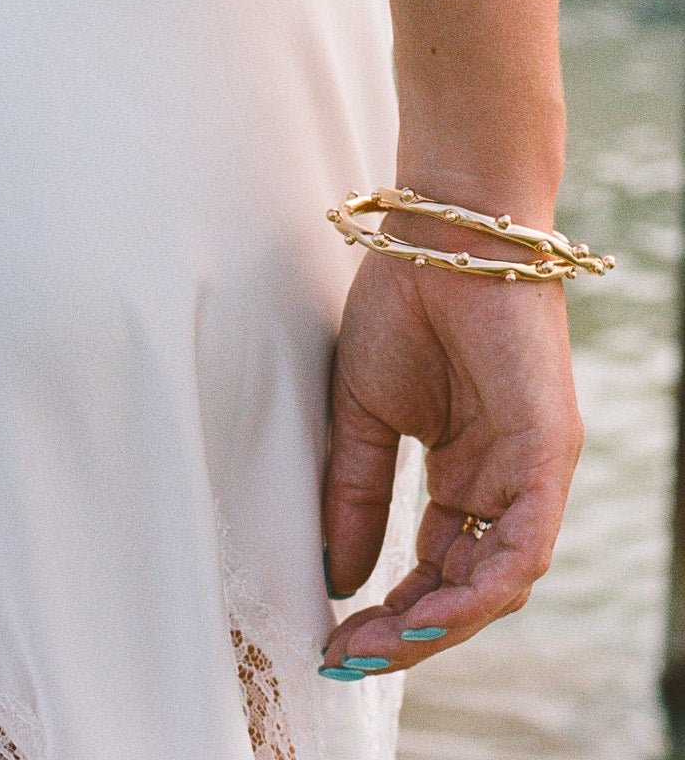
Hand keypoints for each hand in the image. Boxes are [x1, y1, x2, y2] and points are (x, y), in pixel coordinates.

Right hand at [319, 248, 582, 678]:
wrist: (439, 233)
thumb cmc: (404, 302)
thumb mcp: (362, 412)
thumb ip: (355, 493)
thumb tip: (336, 574)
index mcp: (466, 472)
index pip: (437, 567)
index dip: (390, 609)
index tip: (335, 633)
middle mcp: (505, 482)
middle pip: (467, 586)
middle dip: (408, 630)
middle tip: (350, 651)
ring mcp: (533, 471)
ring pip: (499, 580)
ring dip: (440, 623)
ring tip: (379, 642)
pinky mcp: (551, 454)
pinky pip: (524, 547)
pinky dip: (479, 588)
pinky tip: (430, 612)